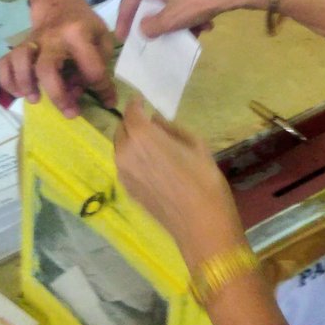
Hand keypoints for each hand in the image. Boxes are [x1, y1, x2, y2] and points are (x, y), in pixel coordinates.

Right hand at [0, 0, 115, 117]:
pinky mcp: (18, 46)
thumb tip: (97, 94)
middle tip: (71, 113)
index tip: (107, 100)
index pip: (91, 67)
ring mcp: (31, 42)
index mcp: (77, 34)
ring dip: (26, 84)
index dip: (101, 88)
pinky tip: (19, 93)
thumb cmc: (84, 25)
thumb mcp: (102, 37)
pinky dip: (8, 81)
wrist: (58, 4)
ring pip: (20, 62)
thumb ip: (101, 64)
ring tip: (35, 99)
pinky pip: (4, 63)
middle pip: (47, 68)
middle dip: (58, 95)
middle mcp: (51, 38)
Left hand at [114, 98, 245, 266]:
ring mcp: (124, 174)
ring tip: (150, 142)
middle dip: (132, 122)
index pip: (131, 112)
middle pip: (121, 130)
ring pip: (120, 149)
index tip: (142, 100)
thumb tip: (156, 122)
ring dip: (130, 141)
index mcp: (143, 136)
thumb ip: (171, 129)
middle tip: (148, 121)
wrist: (201, 224)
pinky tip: (151, 163)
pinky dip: (132, 158)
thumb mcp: (195, 144)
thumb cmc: (204, 179)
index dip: (136, 104)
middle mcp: (126, 153)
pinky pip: (125, 166)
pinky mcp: (127, 190)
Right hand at [116, 0, 272, 40]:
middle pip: (150, 0)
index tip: (123, 39)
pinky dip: (188, 8)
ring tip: (194, 33)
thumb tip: (145, 28)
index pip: (128, 2)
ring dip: (178, 18)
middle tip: (164, 38)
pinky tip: (205, 23)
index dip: (124, 23)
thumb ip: (151, 26)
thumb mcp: (171, 19)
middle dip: (161, 22)